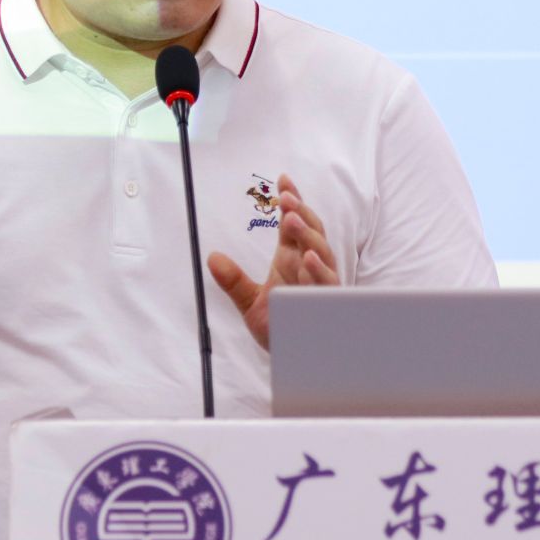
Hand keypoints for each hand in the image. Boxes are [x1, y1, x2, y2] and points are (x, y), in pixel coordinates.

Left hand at [207, 173, 338, 347]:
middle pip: (311, 232)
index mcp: (292, 259)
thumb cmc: (280, 328)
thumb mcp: (250, 303)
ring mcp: (321, 283)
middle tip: (286, 198)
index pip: (294, 223)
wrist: (294, 359)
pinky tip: (307, 257)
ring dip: (307, 235)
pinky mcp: (327, 303)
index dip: (292, 201)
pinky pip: (326, 283)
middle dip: (300, 213)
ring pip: (321, 252)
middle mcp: (309, 266)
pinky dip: (318, 269)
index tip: (283, 180)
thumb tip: (211, 258)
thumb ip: (233, 281)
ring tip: (292, 219)